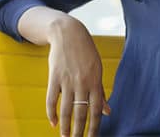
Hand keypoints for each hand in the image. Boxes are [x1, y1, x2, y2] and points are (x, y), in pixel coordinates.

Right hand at [46, 16, 111, 136]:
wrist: (68, 33)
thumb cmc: (86, 53)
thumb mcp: (97, 69)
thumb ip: (100, 93)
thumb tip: (107, 112)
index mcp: (95, 82)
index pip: (96, 111)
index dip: (94, 127)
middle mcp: (82, 83)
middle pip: (81, 113)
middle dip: (79, 131)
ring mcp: (67, 80)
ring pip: (66, 109)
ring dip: (65, 126)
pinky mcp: (54, 76)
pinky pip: (51, 98)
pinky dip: (51, 112)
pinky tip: (53, 122)